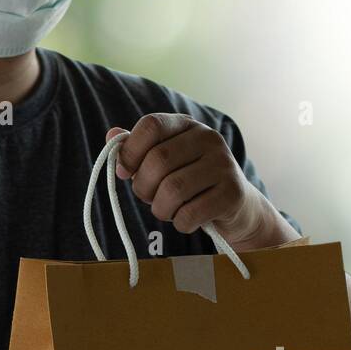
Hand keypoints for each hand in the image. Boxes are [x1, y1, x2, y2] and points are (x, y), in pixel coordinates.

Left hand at [107, 114, 297, 250]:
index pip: (150, 125)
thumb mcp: (166, 163)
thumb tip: (111, 136)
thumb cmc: (192, 184)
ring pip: (173, 190)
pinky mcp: (232, 193)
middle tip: (149, 199)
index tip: (125, 172)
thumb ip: (139, 149)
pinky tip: (186, 221)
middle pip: (158, 161)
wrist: (238, 208)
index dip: (130, 151)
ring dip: (161, 209)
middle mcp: (208, 138)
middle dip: (144, 188)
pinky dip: (180, 223)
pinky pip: (190, 213)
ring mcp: (224, 165)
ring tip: (167, 211)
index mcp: (187, 126)